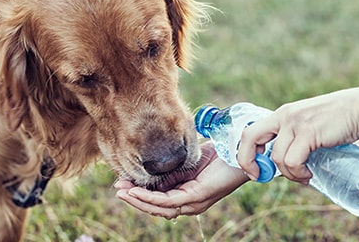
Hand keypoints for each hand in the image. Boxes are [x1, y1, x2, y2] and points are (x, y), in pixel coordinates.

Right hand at [115, 143, 248, 218]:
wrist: (241, 151)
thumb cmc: (221, 154)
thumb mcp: (191, 159)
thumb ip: (175, 165)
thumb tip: (155, 163)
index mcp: (188, 193)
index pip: (159, 199)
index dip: (140, 193)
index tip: (123, 184)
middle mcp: (190, 203)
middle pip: (156, 207)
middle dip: (134, 198)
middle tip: (117, 188)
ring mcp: (194, 202)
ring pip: (160, 207)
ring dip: (138, 200)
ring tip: (122, 191)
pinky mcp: (197, 197)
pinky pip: (169, 201)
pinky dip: (150, 198)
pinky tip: (137, 192)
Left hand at [237, 88, 358, 183]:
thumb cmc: (338, 121)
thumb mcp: (309, 124)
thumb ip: (295, 137)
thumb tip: (285, 165)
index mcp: (282, 114)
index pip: (251, 131)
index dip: (246, 152)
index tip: (255, 169)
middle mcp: (284, 116)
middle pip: (250, 137)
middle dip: (247, 160)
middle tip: (259, 176)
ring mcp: (295, 123)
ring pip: (277, 157)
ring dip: (288, 173)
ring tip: (304, 175)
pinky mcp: (309, 132)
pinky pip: (292, 160)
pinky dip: (298, 172)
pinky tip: (309, 173)